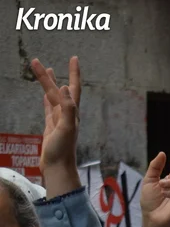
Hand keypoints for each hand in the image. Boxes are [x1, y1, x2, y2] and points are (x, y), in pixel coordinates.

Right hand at [31, 56, 81, 195]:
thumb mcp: (67, 128)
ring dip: (48, 84)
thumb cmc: (63, 150)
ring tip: (44, 70)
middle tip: (37, 61)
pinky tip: (45, 94)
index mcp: (72, 113)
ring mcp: (59, 120)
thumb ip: (68, 109)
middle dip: (48, 76)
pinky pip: (49, 108)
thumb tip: (64, 89)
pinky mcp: (51, 127)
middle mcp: (68, 114)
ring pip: (52, 97)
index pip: (73, 88)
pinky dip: (47, 99)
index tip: (74, 58)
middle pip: (57, 90)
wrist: (58, 168)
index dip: (74, 73)